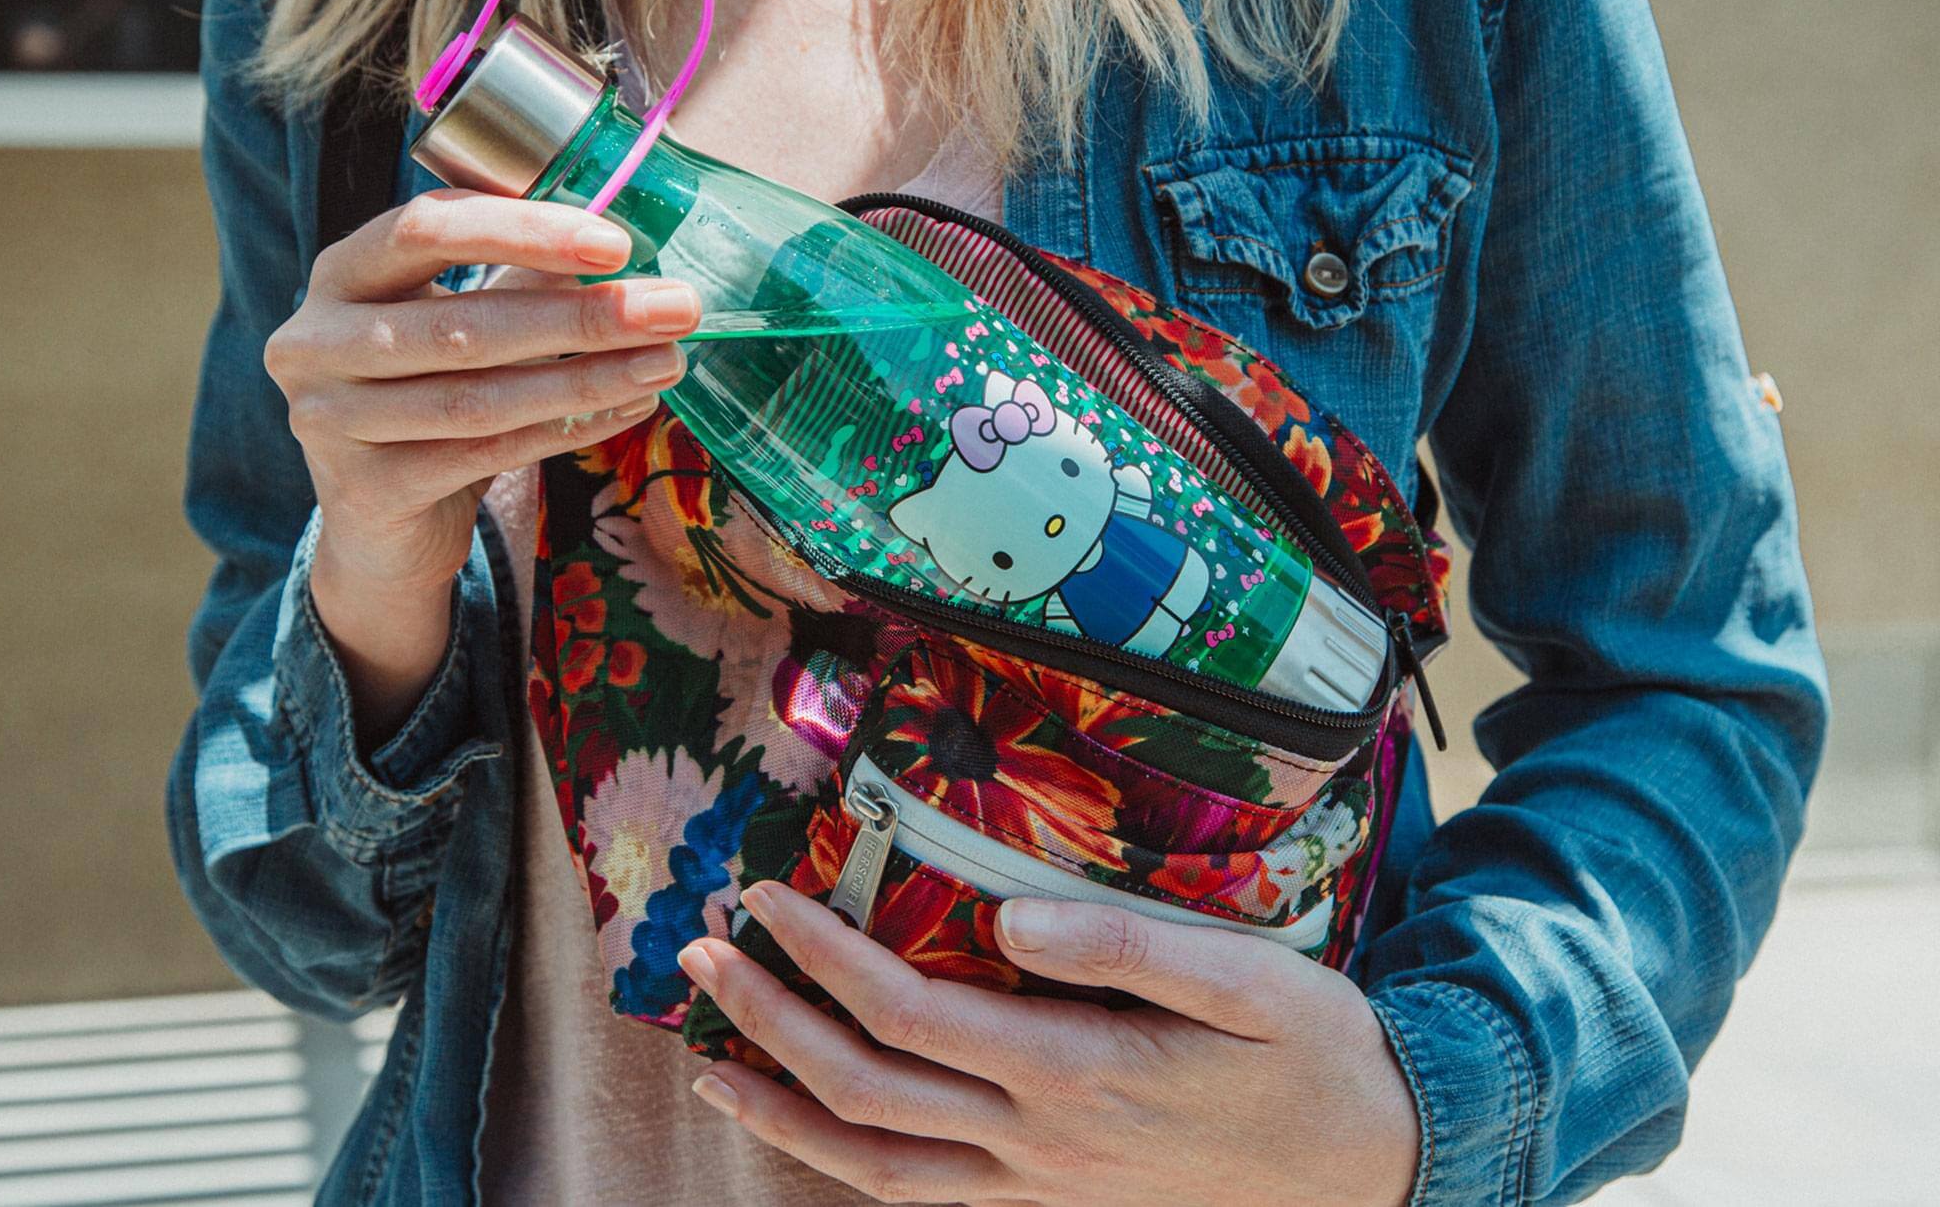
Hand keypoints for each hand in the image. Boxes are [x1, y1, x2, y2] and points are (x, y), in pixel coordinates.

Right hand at [263, 188, 699, 742]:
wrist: (380, 520)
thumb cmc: (430, 391)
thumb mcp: (461, 320)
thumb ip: (520, 276)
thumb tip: (624, 248)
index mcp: (341, 272)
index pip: (427, 228)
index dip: (523, 231)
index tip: (616, 243)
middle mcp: (316, 341)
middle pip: (463, 324)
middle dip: (581, 315)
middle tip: (674, 308)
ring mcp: (329, 419)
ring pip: (479, 397)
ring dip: (586, 377)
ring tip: (665, 362)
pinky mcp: (366, 490)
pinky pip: (485, 453)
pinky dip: (565, 429)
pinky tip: (628, 408)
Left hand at [677, 882, 1418, 1206]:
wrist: (1376, 1166)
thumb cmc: (1312, 1053)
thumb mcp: (1248, 981)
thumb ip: (1126, 948)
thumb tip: (1007, 917)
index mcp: (1077, 1073)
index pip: (909, 1012)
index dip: (823, 957)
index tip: (766, 896)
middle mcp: (1039, 1145)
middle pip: (864, 1091)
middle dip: (767, 1022)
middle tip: (696, 956)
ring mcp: (1041, 1191)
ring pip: (874, 1168)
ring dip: (780, 1113)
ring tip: (706, 1066)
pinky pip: (921, 1200)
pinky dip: (845, 1168)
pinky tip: (809, 1133)